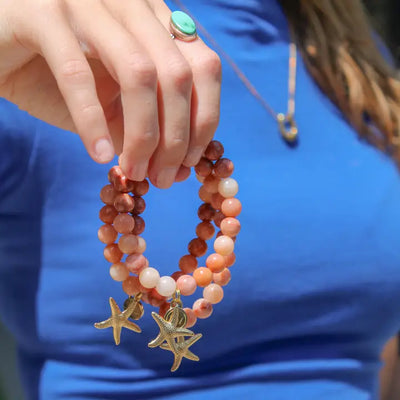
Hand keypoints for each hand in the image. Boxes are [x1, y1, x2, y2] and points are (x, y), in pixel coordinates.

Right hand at [0, 0, 220, 187]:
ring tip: (134, 172)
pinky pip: (78, 75)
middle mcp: (130, 6)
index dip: (204, 120)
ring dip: (143, 135)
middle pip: (177, 75)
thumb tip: (178, 170)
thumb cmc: (60, 78)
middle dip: (176, 138)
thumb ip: (145, 129)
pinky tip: (100, 156)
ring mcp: (88, 3)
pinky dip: (93, 123)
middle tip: (162, 179)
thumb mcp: (114, 107)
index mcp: (155, 23)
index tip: (190, 163)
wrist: (0, 51)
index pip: (203, 68)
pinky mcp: (42, 13)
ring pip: (139, 73)